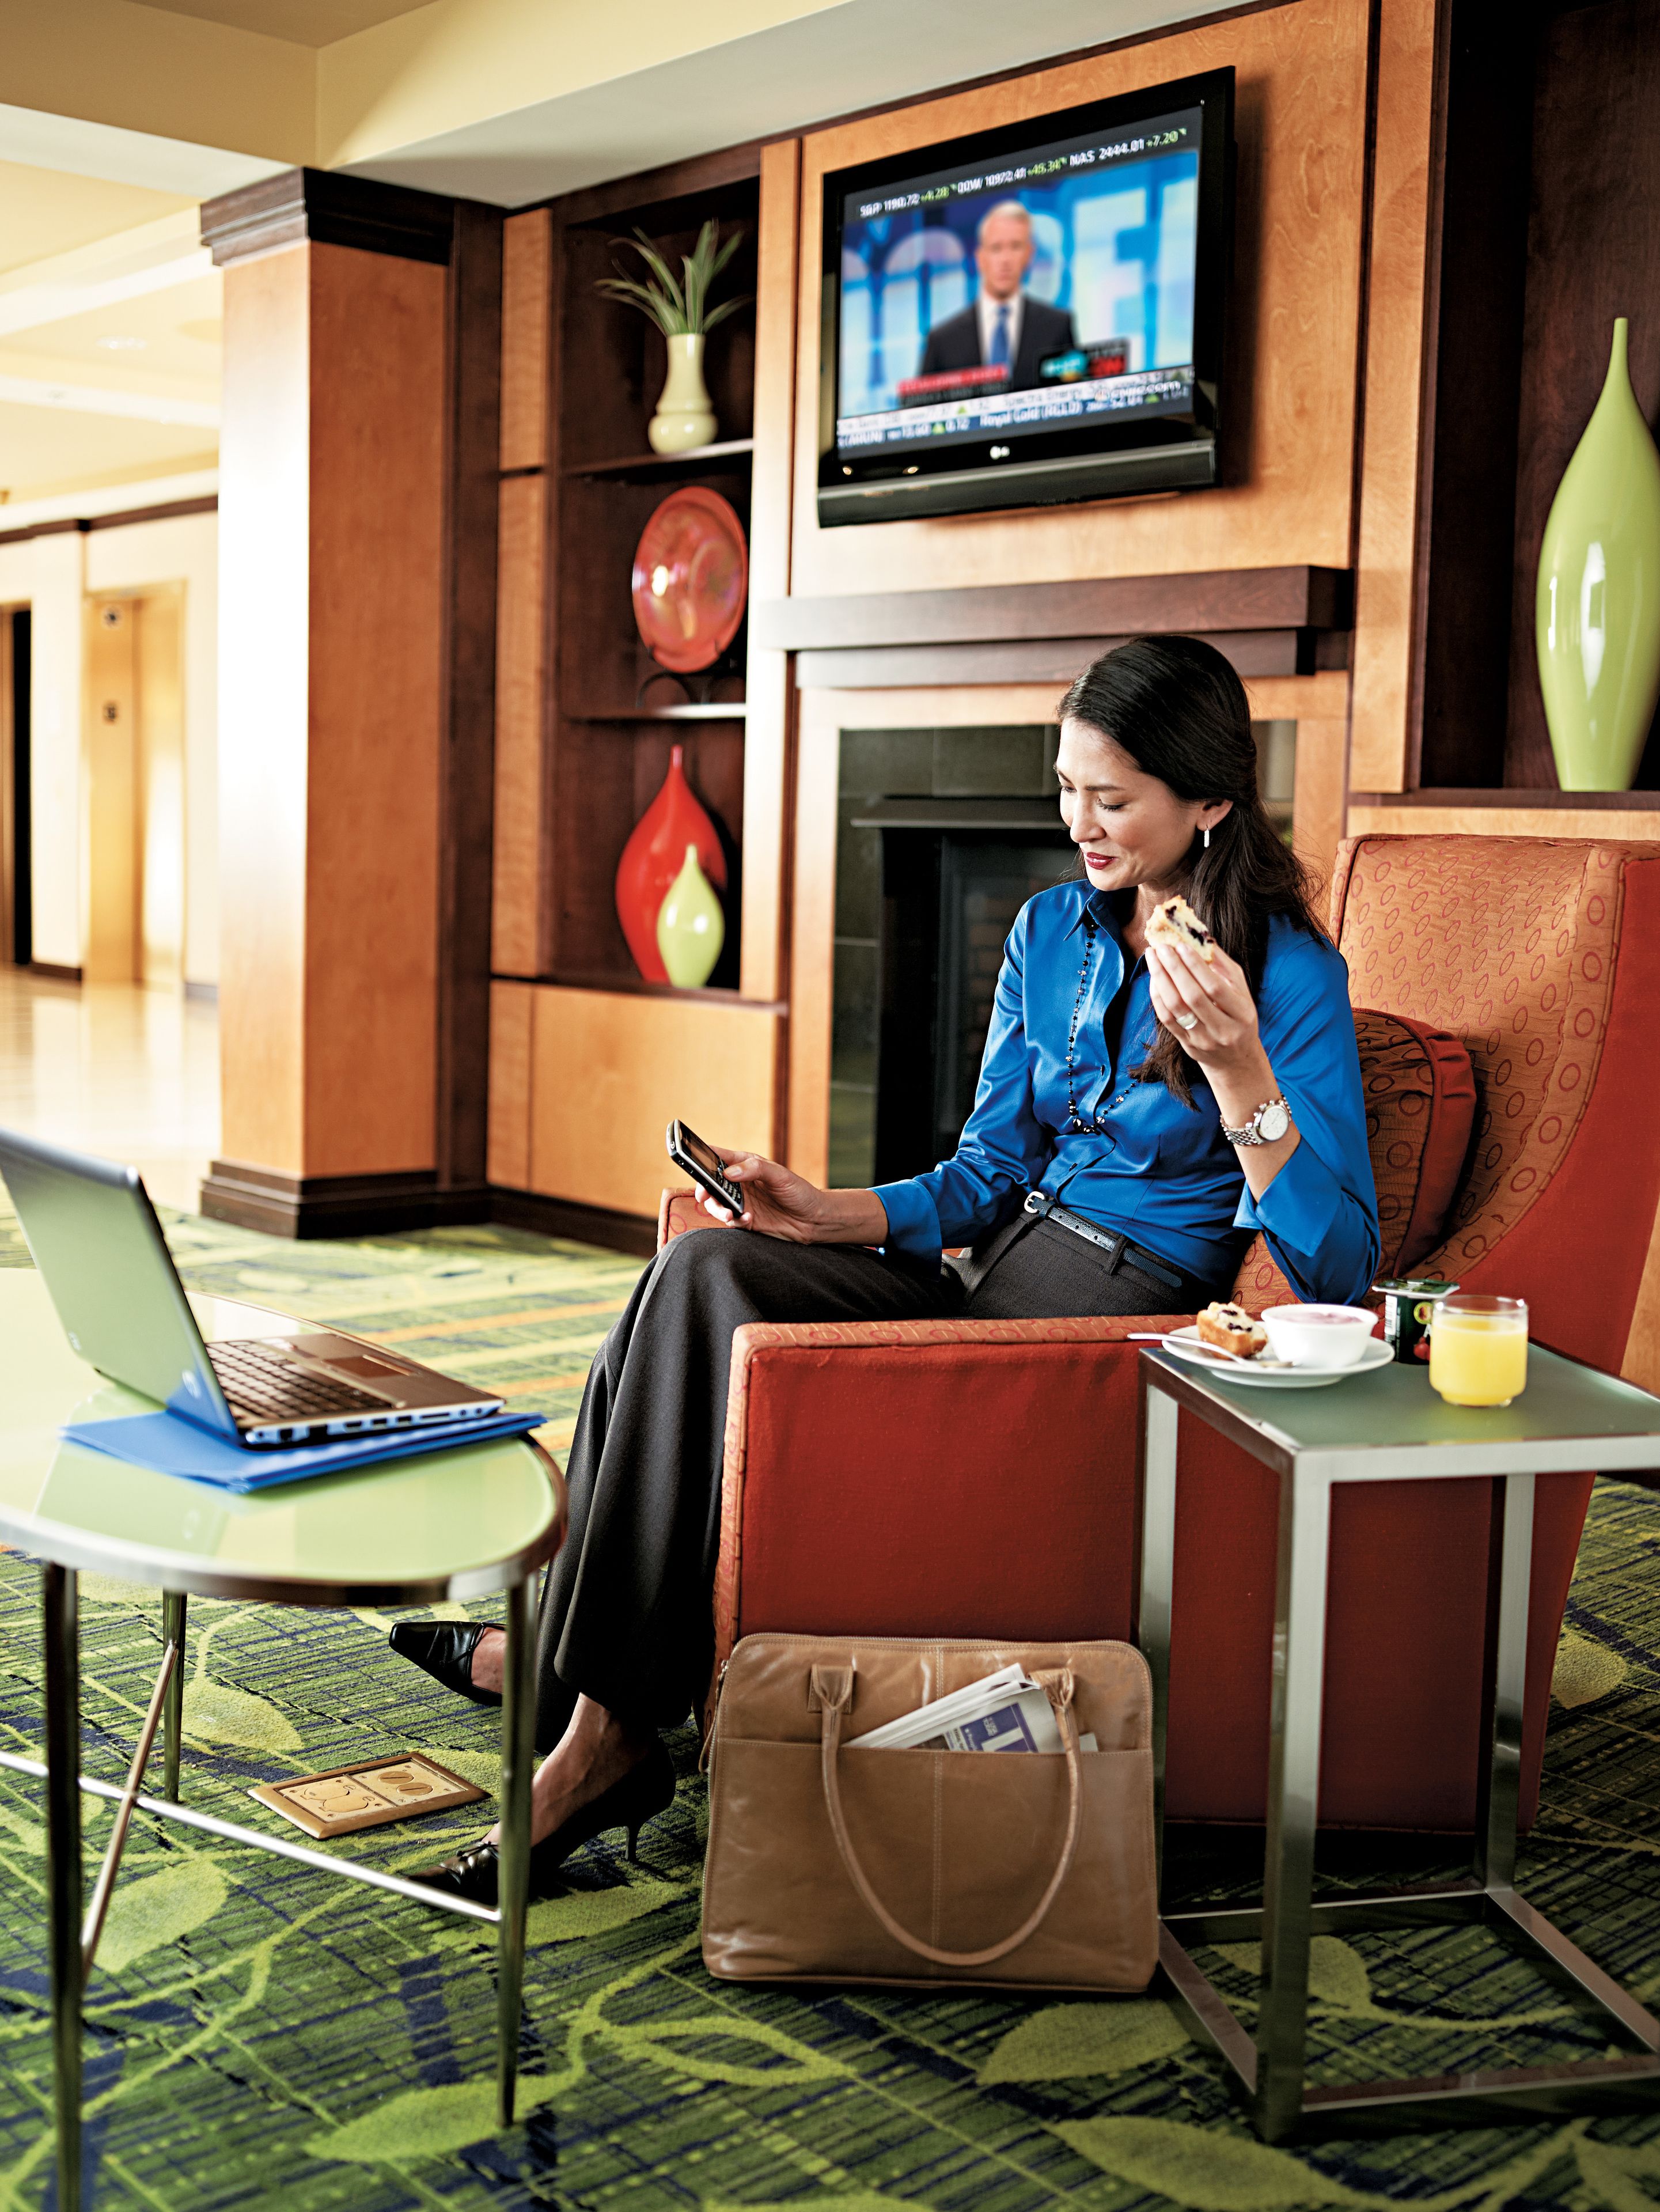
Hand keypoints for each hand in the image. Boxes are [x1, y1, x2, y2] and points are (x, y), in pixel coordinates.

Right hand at [699, 1146, 887, 1245]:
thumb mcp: (779, 1175)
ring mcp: (742, 1202)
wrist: (814, 1220)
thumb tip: (728, 1173)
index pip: (718, 1157)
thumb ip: (754, 1169)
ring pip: (716, 1204)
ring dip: (718, 1209)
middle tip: (705, 1196)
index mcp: (745, 1165)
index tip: (691, 1161)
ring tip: (730, 1215)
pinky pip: (731, 1221)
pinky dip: (735, 1221)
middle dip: (704, 1190)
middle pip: (710, 1183)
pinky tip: (748, 1219)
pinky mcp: (746, 1220)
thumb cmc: (800, 1191)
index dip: (701, 1157)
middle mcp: (739, 1183)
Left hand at [1144, 935, 1263, 1078]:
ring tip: (1153, 958)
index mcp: (1241, 1013)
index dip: (1195, 965)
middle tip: (1162, 947)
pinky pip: (1166, 1019)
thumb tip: (1201, 939)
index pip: (1215, 987)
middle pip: (1192, 997)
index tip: (1181, 945)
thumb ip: (1223, 966)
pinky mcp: (1187, 1045)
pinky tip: (1154, 979)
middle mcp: (1223, 1029)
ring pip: (1175, 1008)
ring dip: (1161, 980)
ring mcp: (1203, 1040)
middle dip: (1174, 968)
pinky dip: (1157, 997)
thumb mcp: (1241, 991)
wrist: (1236, 1060)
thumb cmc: (1239, 1017)